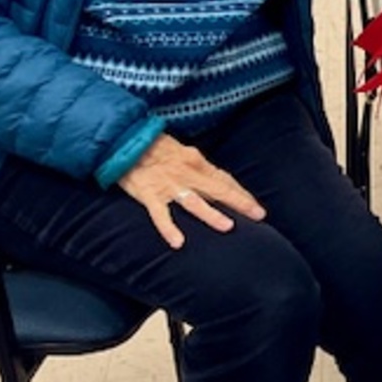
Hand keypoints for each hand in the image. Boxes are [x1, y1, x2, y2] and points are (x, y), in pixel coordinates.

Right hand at [118, 134, 265, 249]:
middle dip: (240, 202)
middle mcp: (186, 172)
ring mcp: (168, 184)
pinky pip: (160, 214)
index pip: (224, 179)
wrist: (124, 138)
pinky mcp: (148, 193)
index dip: (241, 192)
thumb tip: (214, 180)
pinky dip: (169, 228)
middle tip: (258, 215)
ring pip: (194, 201)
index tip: (255, 206)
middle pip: (218, 189)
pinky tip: (178, 243)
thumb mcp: (180, 151)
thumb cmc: (152, 146)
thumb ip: (196, 167)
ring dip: (211, 214)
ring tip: (228, 227)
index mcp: (196, 160)